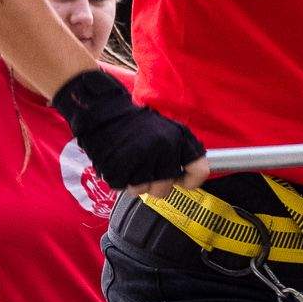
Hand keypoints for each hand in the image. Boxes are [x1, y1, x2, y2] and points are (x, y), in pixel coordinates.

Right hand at [50, 69, 206, 197]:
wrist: (103, 110)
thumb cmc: (135, 122)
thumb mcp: (167, 129)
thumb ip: (180, 152)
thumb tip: (190, 178)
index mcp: (179, 139)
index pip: (199, 171)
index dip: (189, 181)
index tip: (181, 180)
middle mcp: (164, 149)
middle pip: (164, 189)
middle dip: (153, 184)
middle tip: (144, 167)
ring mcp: (141, 159)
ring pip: (142, 191)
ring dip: (134, 182)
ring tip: (129, 162)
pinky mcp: (119, 167)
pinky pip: (122, 187)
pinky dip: (118, 179)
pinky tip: (117, 162)